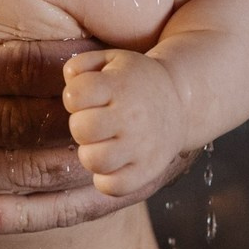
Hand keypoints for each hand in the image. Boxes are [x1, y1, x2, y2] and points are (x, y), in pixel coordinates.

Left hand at [62, 49, 186, 196]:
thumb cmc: (133, 82)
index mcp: (121, 86)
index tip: (87, 97)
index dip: (74, 96)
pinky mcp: (147, 171)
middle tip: (95, 120)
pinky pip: (112, 187)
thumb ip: (79, 65)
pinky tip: (112, 162)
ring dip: (90, 151)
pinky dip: (105, 179)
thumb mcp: (110, 61)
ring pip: (93, 160)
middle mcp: (132, 117)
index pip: (75, 95)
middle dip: (81, 124)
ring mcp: (141, 147)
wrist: (179, 103)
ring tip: (102, 142)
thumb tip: (68, 83)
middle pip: (81, 129)